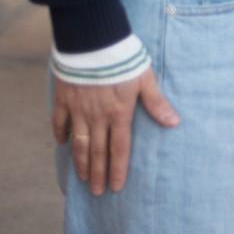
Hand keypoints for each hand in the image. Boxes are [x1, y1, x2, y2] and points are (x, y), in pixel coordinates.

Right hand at [52, 68, 179, 195]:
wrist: (93, 41)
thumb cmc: (123, 59)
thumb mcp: (144, 79)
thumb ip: (156, 102)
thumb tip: (173, 122)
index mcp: (119, 114)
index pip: (119, 149)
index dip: (118, 169)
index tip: (116, 187)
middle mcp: (97, 117)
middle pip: (97, 152)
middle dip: (98, 174)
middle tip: (97, 192)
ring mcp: (78, 109)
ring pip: (78, 143)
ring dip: (80, 162)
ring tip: (81, 178)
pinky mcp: (63, 98)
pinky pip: (59, 121)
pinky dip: (60, 133)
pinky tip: (62, 144)